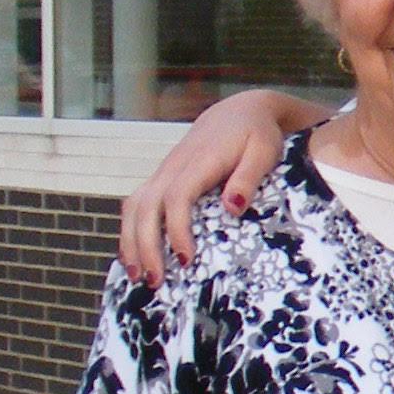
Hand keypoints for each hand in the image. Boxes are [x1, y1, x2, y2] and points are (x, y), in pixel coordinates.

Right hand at [118, 90, 318, 281]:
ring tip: (136, 277)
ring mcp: (163, 172)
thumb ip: (248, 177)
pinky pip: (136, 205)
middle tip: (156, 281)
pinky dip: (129, 231)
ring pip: (134, 207)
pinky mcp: (161, 179)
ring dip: (131, 242)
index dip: (177, 229)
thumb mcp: (263, 152)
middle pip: (146, 207)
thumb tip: (232, 206)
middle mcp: (173, 167)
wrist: (238, 113)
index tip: (187, 260)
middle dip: (146, 246)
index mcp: (199, 162)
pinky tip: (133, 258)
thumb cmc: (256, 135)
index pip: (177, 197)